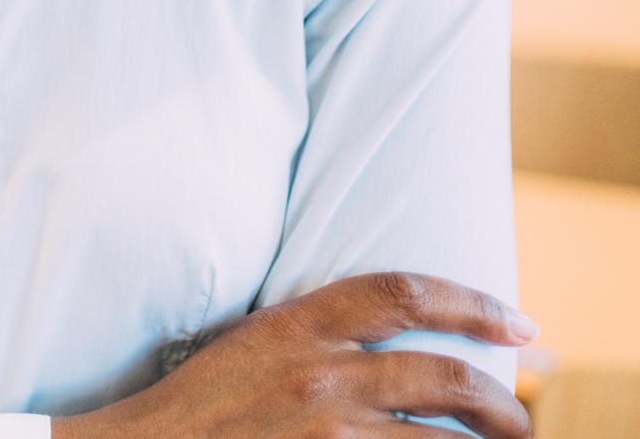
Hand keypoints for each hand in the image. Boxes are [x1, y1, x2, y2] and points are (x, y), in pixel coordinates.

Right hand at [55, 272, 536, 438]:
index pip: (404, 293)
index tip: (521, 324)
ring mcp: (330, 434)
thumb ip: (316, 339)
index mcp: (297, 326)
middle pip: (448, 378)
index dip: (474, 303)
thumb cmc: (197, 406)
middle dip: (504, 405)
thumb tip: (390, 344)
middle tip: (518, 419)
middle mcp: (322, 377)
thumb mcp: (251, 347)